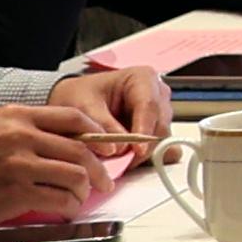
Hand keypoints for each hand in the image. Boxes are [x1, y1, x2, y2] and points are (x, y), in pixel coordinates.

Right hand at [0, 101, 118, 227]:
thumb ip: (25, 130)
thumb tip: (63, 143)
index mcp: (16, 116)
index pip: (73, 117)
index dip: (97, 133)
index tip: (106, 147)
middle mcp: (21, 136)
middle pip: (81, 150)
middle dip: (100, 169)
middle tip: (104, 181)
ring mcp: (18, 165)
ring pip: (74, 176)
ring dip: (84, 190)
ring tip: (80, 197)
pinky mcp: (14, 193)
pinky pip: (58, 200)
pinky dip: (69, 207)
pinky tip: (65, 209)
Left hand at [43, 62, 175, 152]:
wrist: (77, 102)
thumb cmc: (81, 96)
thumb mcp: (83, 106)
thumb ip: (102, 125)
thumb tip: (121, 147)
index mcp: (143, 78)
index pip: (149, 105)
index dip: (144, 129)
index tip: (137, 150)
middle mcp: (158, 95)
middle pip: (160, 125)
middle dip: (143, 146)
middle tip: (122, 162)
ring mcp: (161, 114)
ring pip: (162, 140)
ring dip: (143, 153)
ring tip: (117, 160)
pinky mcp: (158, 132)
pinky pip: (164, 150)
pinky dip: (148, 159)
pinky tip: (127, 160)